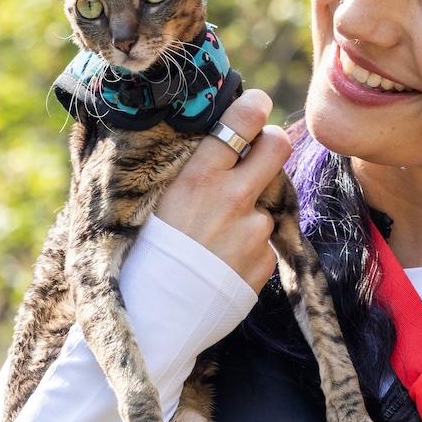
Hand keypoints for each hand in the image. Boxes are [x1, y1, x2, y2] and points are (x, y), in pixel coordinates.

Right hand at [154, 89, 291, 293]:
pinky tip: (221, 261)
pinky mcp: (264, 260)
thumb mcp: (156, 202)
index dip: (253, 107)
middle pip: (277, 146)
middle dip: (272, 142)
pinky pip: (264, 242)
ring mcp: (253, 230)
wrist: (155, 316)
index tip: (255, 105)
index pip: (241, 122)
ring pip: (265, 203)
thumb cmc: (144, 254)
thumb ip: (191, 172)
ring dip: (249, 212)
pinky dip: (248, 248)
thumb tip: (215, 145)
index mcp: (199, 177)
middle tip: (260, 150)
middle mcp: (232, 198)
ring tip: (215, 238)